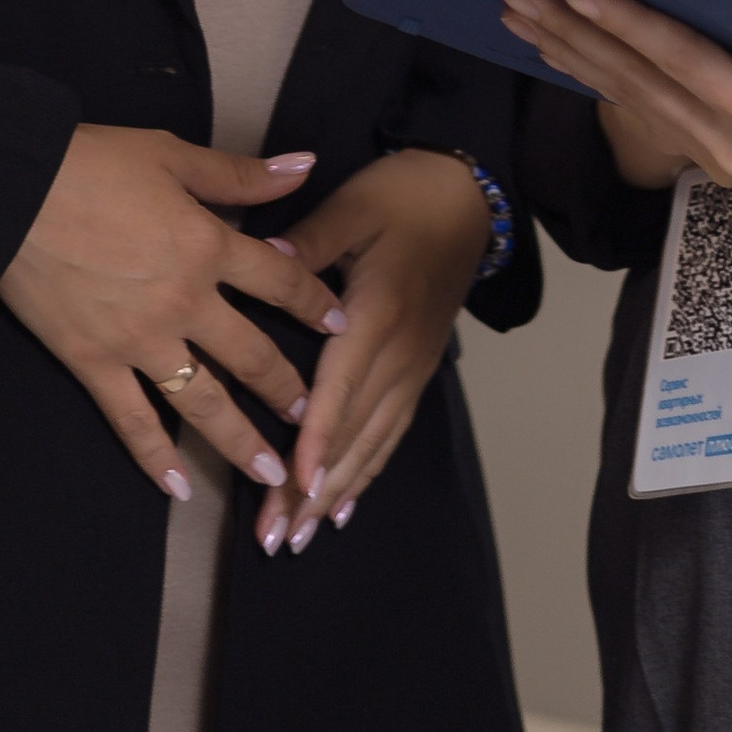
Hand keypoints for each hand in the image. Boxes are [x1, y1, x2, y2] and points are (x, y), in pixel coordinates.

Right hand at [0, 125, 348, 502]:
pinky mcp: (93, 363)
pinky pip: (132, 420)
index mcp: (207, 246)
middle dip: (288, 390)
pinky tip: (178, 487)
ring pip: (203, 402)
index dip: (314, 303)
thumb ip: (240, 175)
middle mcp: (184, 303)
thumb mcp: (172, 155)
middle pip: (251, 355)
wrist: (12, 190)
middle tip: (315, 420)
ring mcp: (138, 341)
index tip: (341, 326)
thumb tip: (304, 166)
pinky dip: (155, 457)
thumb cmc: (91, 163)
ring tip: (270, 473)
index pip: (280, 281)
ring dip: (239, 440)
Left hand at [253, 149, 490, 556]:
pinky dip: (367, 471)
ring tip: (301, 536)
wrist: (465, 195)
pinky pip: (392, 431)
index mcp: (378, 312)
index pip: (342, 386)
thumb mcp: (352, 205)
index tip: (294, 485)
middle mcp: (399, 351)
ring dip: (337, 492)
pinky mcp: (419, 367)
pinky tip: (344, 506)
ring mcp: (414, 365)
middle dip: (315, 488)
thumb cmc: (402, 195)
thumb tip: (265, 261)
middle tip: (276, 536)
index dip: (318, 438)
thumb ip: (309, 242)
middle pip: (353, 431)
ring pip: (373, 442)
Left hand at [500, 0, 731, 183]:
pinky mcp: (706, 145)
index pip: (686, 64)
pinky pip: (639, 106)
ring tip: (518, 11)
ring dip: (570, 52)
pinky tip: (558, 44)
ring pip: (628, 97)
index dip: (631, 25)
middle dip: (574, 34)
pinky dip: (594, 71)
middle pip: (640, 83)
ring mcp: (717, 154)